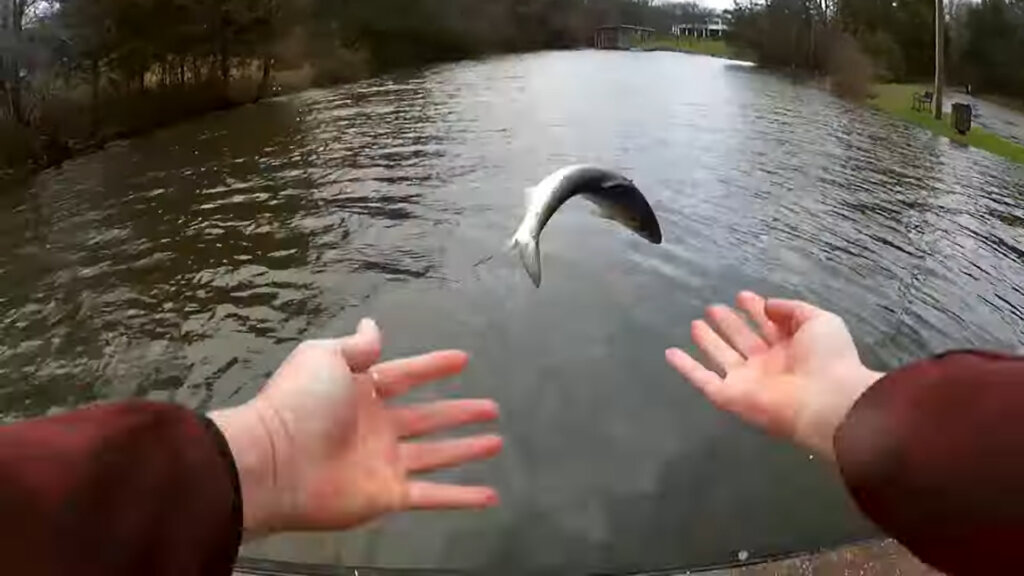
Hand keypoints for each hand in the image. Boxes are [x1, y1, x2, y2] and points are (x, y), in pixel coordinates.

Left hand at [210, 319, 502, 533]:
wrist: (273, 462)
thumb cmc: (299, 404)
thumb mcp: (325, 357)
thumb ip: (356, 346)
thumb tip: (372, 324)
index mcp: (361, 392)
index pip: (407, 375)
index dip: (434, 367)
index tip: (463, 359)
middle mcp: (375, 427)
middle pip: (428, 417)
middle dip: (459, 412)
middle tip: (492, 407)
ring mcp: (383, 463)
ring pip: (436, 455)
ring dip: (466, 450)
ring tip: (498, 441)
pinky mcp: (388, 495)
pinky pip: (432, 496)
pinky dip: (461, 497)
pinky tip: (490, 496)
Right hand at [666, 291, 882, 458]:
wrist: (826, 400)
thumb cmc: (828, 358)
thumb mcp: (819, 321)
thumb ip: (792, 309)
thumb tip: (766, 305)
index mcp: (792, 347)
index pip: (769, 325)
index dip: (756, 310)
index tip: (743, 295)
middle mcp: (768, 364)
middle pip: (743, 339)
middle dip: (729, 323)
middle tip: (713, 307)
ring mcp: (748, 380)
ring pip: (722, 356)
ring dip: (709, 340)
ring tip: (695, 323)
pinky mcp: (730, 396)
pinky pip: (703, 379)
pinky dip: (686, 367)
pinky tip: (670, 352)